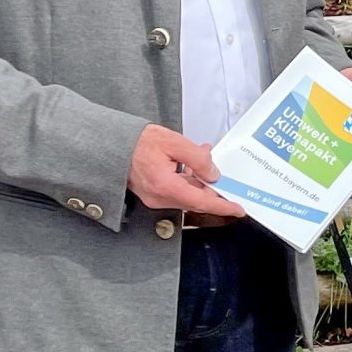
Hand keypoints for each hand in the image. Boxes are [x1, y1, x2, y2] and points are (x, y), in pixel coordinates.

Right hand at [126, 124, 240, 217]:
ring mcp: (154, 197)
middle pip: (196, 200)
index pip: (201, 202)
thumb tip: (213, 174)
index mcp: (165, 186)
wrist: (113, 145)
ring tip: (205, 160)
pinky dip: (189, 181)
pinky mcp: (153, 194)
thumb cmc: (137, 142)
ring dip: (200, 182)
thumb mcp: (174, 142)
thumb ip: (198, 159)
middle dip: (213, 190)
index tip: (237, 209)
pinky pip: (177, 191)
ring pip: (187, 195)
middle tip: (225, 176)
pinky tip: (192, 165)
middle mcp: (159, 197)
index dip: (222, 207)